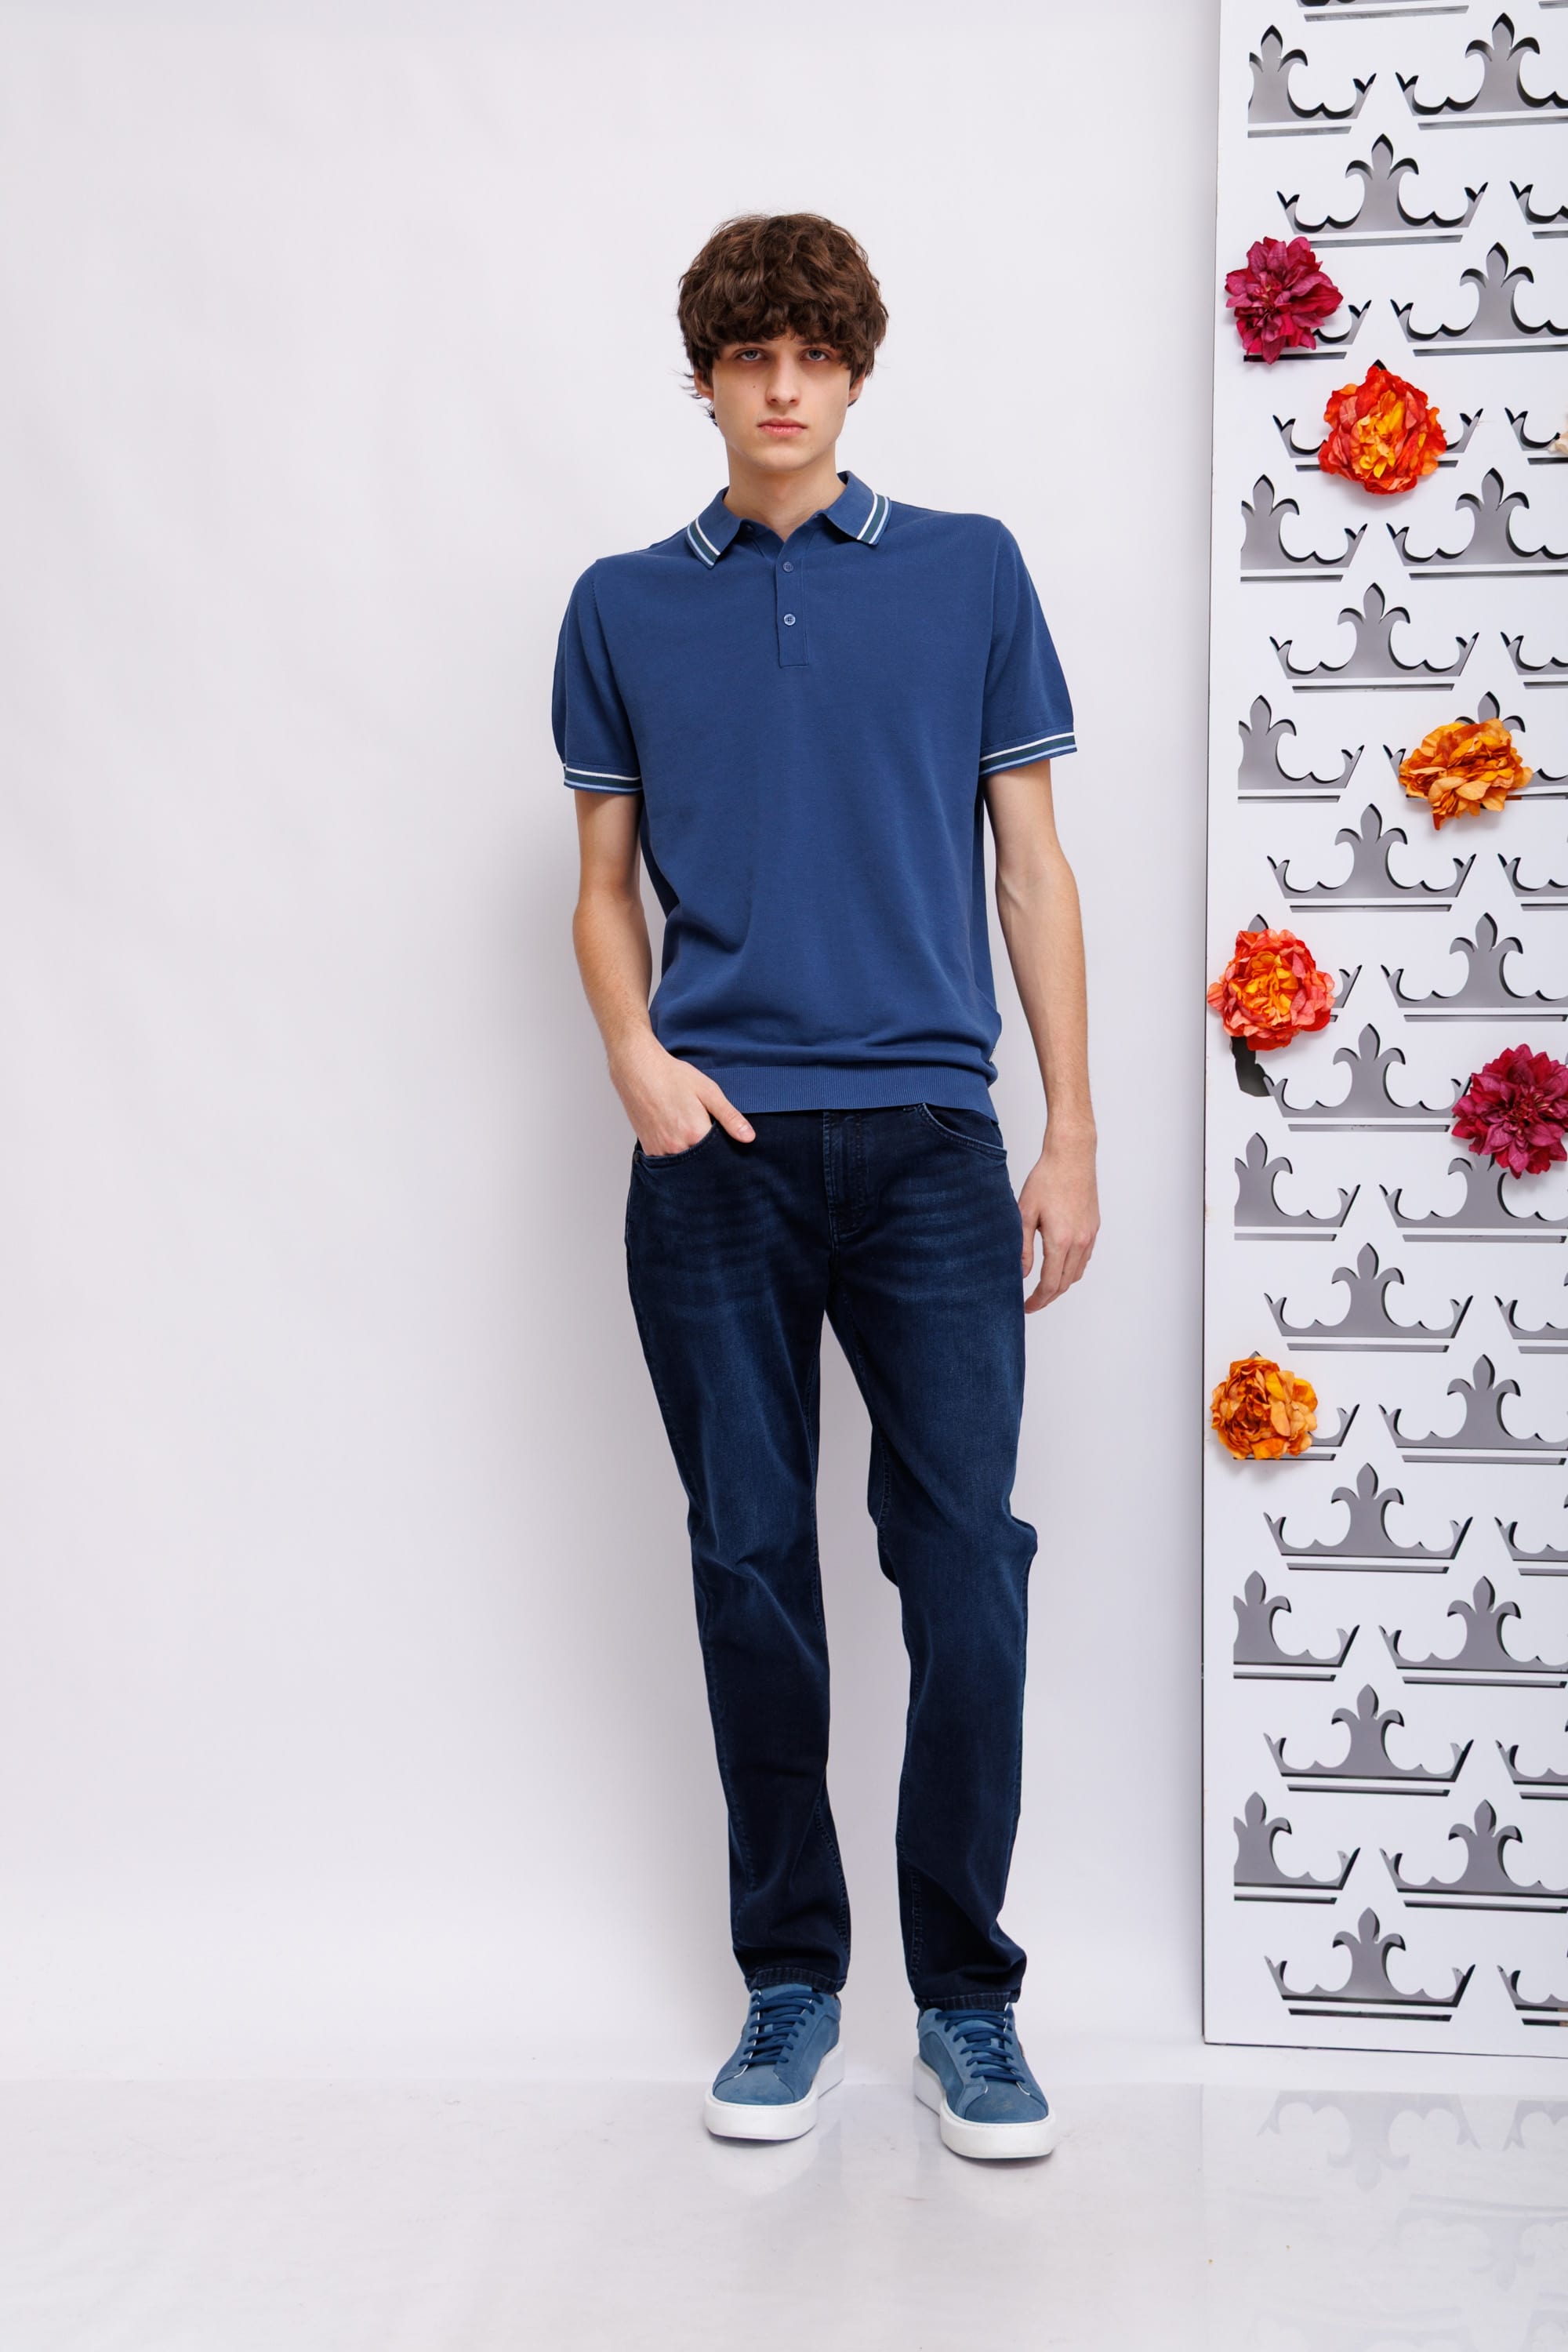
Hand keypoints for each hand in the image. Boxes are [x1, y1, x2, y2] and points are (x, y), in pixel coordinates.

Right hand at [609, 1031, 755, 1156]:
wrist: (637, 1069)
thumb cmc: (672, 1076)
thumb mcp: (708, 1091)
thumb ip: (729, 1116)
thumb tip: (749, 1137)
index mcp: (695, 1133)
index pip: (720, 1156)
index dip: (726, 1151)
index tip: (728, 1145)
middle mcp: (676, 1147)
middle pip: (702, 1163)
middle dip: (710, 1157)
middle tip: (708, 1135)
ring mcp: (660, 1150)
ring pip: (684, 1165)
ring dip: (692, 1157)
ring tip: (691, 1135)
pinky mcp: (649, 1150)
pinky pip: (668, 1163)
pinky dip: (676, 1156)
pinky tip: (678, 1139)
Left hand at [1018, 1126, 1097, 1312]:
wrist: (1072, 1156)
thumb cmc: (1046, 1179)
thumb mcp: (1024, 1213)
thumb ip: (1022, 1247)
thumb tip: (1021, 1274)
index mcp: (1061, 1240)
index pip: (1050, 1284)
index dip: (1038, 1300)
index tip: (1026, 1307)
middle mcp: (1080, 1242)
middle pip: (1065, 1283)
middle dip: (1048, 1297)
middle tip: (1032, 1303)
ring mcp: (1090, 1235)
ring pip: (1077, 1273)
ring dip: (1061, 1285)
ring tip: (1043, 1288)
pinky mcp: (1094, 1228)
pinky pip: (1085, 1259)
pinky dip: (1072, 1270)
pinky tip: (1059, 1266)